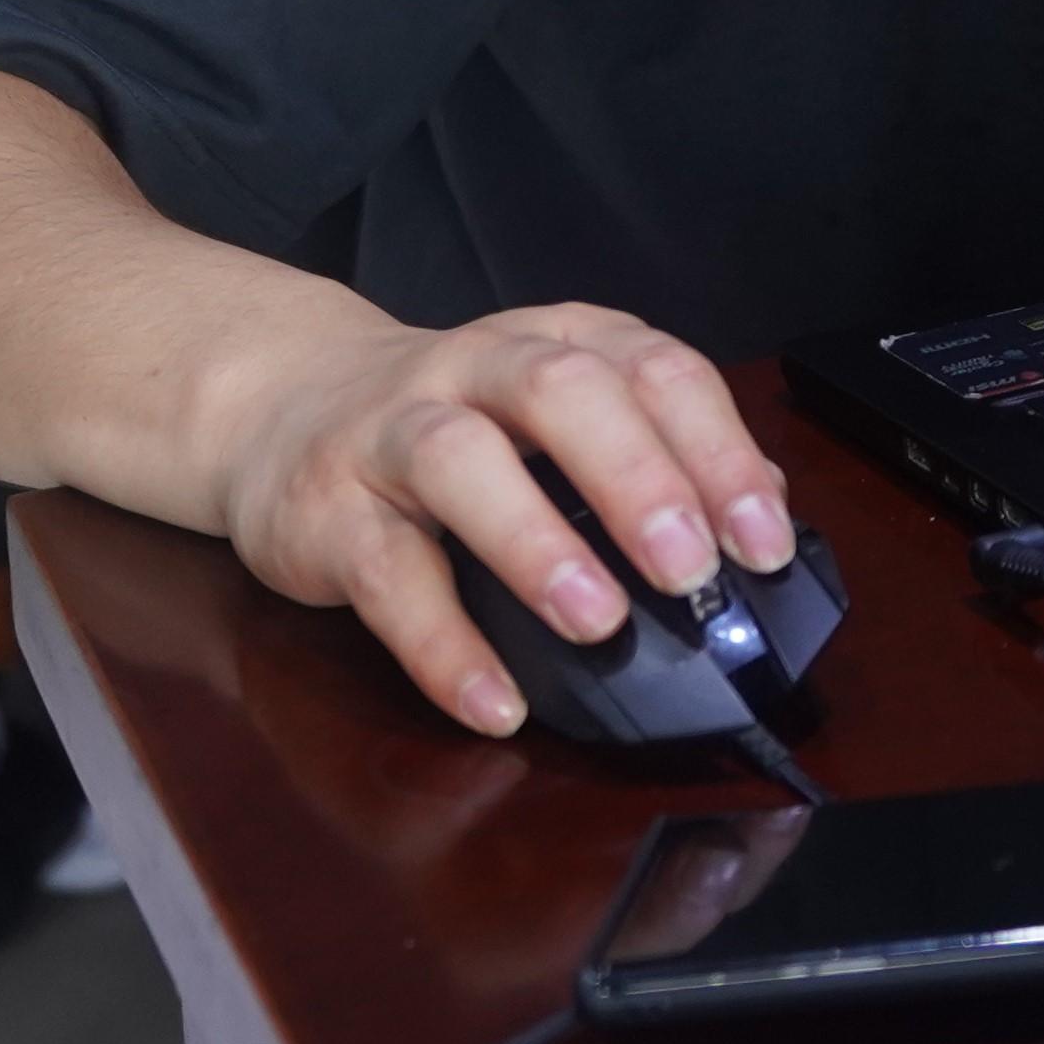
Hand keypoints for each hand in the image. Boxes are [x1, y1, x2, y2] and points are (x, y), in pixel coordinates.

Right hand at [212, 302, 799, 735]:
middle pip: (561, 392)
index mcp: (560, 342)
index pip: (655, 371)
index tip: (762, 541)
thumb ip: (655, 451)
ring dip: (535, 542)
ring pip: (459, 461)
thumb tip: (762, 514)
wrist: (281, 406)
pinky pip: (385, 575)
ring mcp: (391, 432)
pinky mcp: (326, 511)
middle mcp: (477, 368)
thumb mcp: (558, 417)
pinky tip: (494, 701)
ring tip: (596, 621)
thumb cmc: (458, 424)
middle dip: (636, 478)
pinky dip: (442, 645)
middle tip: (689, 570)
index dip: (716, 451)